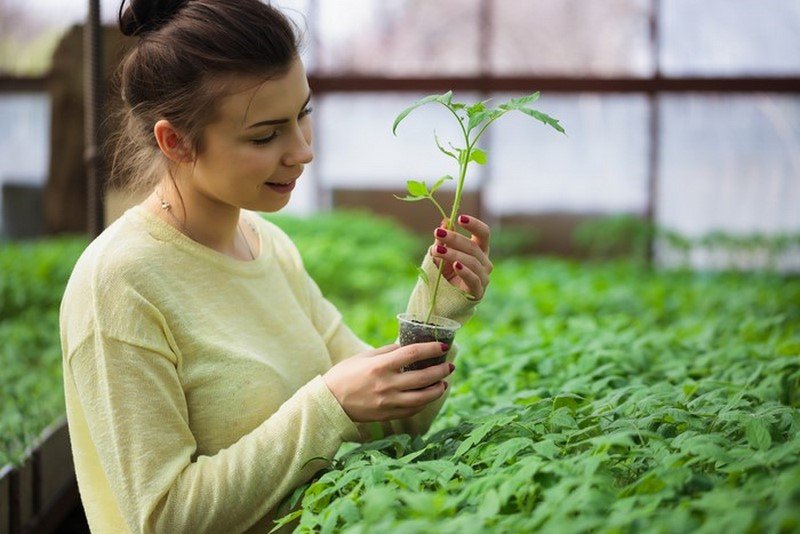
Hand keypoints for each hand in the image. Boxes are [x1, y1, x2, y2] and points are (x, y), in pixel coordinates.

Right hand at [323, 342, 454, 422]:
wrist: (329, 402)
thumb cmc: (344, 375)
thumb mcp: (363, 357)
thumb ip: (386, 352)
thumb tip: (406, 347)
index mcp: (380, 366)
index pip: (413, 354)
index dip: (431, 349)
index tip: (442, 347)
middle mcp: (387, 385)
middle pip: (423, 377)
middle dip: (441, 371)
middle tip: (449, 366)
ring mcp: (388, 402)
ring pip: (422, 398)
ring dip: (437, 390)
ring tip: (443, 383)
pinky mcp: (388, 415)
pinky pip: (412, 410)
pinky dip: (423, 402)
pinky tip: (427, 396)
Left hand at [430, 214, 492, 299]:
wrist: (443, 300)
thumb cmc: (445, 274)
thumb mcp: (441, 254)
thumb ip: (444, 239)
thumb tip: (445, 220)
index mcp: (479, 250)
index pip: (483, 233)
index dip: (474, 224)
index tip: (459, 217)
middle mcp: (484, 262)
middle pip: (474, 246)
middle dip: (454, 238)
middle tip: (437, 233)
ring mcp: (483, 277)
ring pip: (472, 261)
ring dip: (452, 254)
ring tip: (437, 250)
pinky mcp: (478, 292)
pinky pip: (474, 279)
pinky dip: (464, 271)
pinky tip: (455, 265)